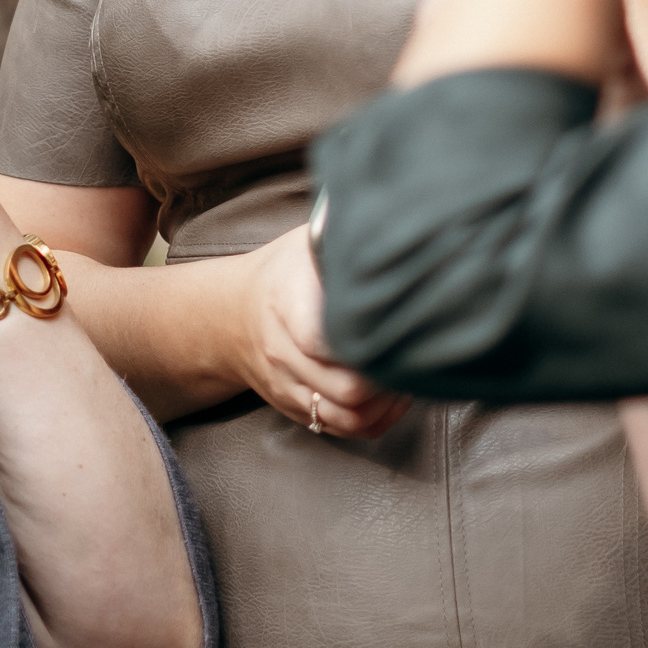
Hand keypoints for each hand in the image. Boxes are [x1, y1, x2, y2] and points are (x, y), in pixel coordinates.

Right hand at [236, 226, 412, 439]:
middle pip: (347, 389)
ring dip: (385, 406)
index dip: (369, 345)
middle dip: (390, 378)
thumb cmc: (285, 272)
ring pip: (346, 418)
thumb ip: (346, 237)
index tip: (400, 329)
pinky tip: (391, 396)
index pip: (326, 340)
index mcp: (287, 304)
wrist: (232, 313)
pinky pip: (340, 430)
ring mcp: (288, 385)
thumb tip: (401, 216)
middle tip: (414, 354)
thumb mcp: (310, 243)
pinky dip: (374, 421)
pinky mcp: (296, 408)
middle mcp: (284, 352)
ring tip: (406, 377)